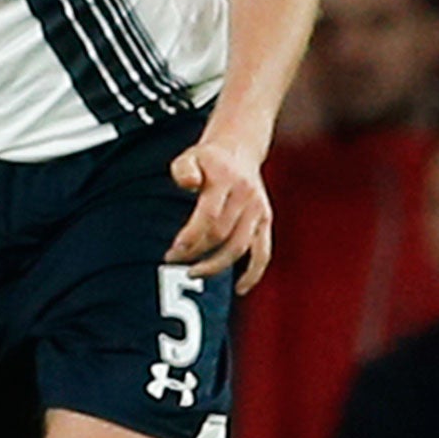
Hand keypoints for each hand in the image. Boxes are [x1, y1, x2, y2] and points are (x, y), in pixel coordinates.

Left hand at [166, 135, 271, 293]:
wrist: (239, 149)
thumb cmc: (207, 159)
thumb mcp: (189, 156)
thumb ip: (184, 169)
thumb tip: (188, 184)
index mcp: (226, 181)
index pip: (209, 217)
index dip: (191, 237)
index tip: (173, 251)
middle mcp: (246, 197)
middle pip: (222, 235)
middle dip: (196, 252)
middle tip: (173, 260)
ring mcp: (259, 210)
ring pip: (240, 247)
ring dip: (216, 265)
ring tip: (192, 273)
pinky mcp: (266, 221)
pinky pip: (263, 252)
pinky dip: (254, 273)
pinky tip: (239, 288)